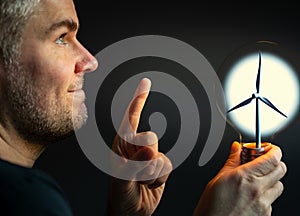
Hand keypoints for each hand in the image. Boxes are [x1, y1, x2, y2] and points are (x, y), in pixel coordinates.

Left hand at [108, 78, 171, 215]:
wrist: (131, 212)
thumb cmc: (120, 196)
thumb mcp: (121, 180)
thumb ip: (134, 164)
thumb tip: (150, 151)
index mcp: (121, 145)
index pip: (131, 118)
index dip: (139, 99)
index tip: (145, 83)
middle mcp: (136, 148)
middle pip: (151, 137)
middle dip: (146, 157)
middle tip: (137, 171)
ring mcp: (149, 157)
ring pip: (160, 154)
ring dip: (152, 173)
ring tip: (140, 181)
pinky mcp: (160, 166)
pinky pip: (168, 165)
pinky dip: (160, 178)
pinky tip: (149, 184)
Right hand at [193, 141, 286, 215]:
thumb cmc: (211, 208)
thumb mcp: (217, 180)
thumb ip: (231, 162)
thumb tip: (236, 148)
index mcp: (244, 177)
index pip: (273, 158)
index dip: (273, 150)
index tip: (267, 148)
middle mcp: (258, 190)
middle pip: (281, 169)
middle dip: (273, 162)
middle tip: (260, 162)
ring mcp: (264, 205)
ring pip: (278, 185)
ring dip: (271, 180)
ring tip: (254, 181)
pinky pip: (272, 201)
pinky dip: (265, 196)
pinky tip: (250, 197)